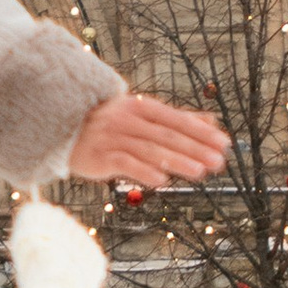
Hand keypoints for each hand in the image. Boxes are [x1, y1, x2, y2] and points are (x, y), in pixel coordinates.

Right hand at [68, 92, 230, 188]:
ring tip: (199, 172)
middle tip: (218, 161)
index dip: (201, 131)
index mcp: (141, 107)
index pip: (176, 119)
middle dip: (195, 148)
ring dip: (176, 161)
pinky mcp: (100, 156)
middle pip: (167, 135)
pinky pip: (125, 164)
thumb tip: (211, 121)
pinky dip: (144, 172)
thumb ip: (176, 119)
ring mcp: (114, 137)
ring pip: (150, 150)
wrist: (64, 130)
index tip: (224, 143)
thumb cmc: (109, 124)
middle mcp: (128, 120)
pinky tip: (162, 181)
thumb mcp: (142, 115)